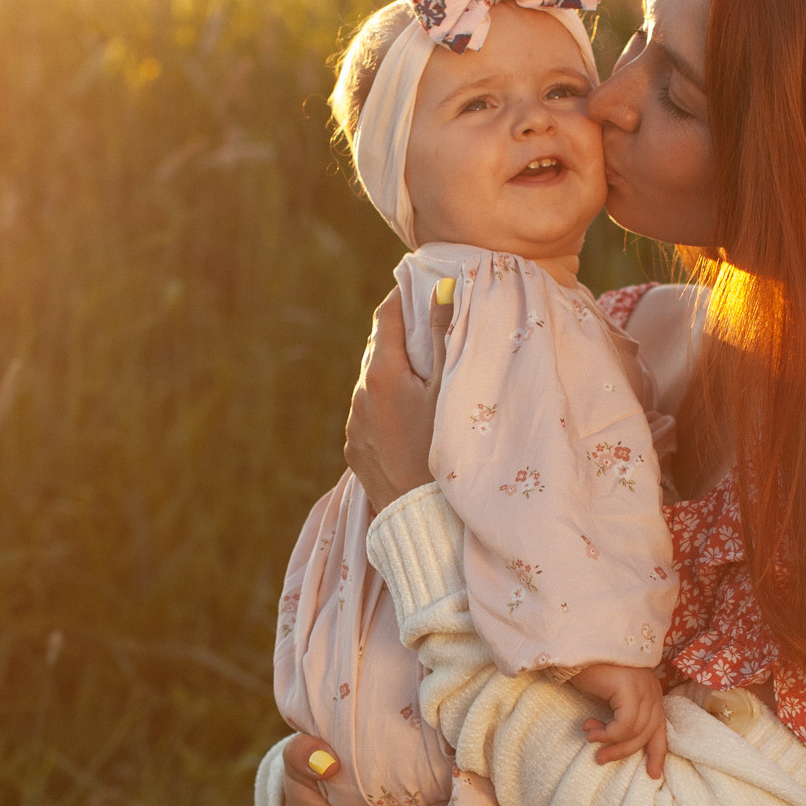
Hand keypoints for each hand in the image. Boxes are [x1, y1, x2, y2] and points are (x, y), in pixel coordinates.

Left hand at [343, 281, 453, 517]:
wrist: (421, 519)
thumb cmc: (445, 451)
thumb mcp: (450, 390)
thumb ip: (445, 337)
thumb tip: (444, 288)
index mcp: (382, 373)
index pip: (386, 317)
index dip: (403, 297)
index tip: (419, 287)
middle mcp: (360, 394)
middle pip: (378, 349)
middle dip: (400, 335)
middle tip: (426, 328)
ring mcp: (354, 424)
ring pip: (372, 383)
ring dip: (392, 372)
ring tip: (421, 376)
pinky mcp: (355, 450)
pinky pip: (368, 414)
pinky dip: (385, 404)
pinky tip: (408, 417)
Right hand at [579, 664, 668, 778]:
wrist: (575, 646)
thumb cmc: (588, 671)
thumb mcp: (608, 699)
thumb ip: (620, 716)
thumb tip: (618, 744)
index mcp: (650, 693)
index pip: (660, 727)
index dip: (657, 753)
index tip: (652, 774)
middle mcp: (651, 690)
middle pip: (648, 733)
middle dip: (624, 752)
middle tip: (600, 759)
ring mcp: (644, 687)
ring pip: (636, 731)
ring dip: (611, 742)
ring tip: (590, 740)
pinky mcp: (630, 688)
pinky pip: (625, 725)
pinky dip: (608, 734)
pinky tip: (590, 730)